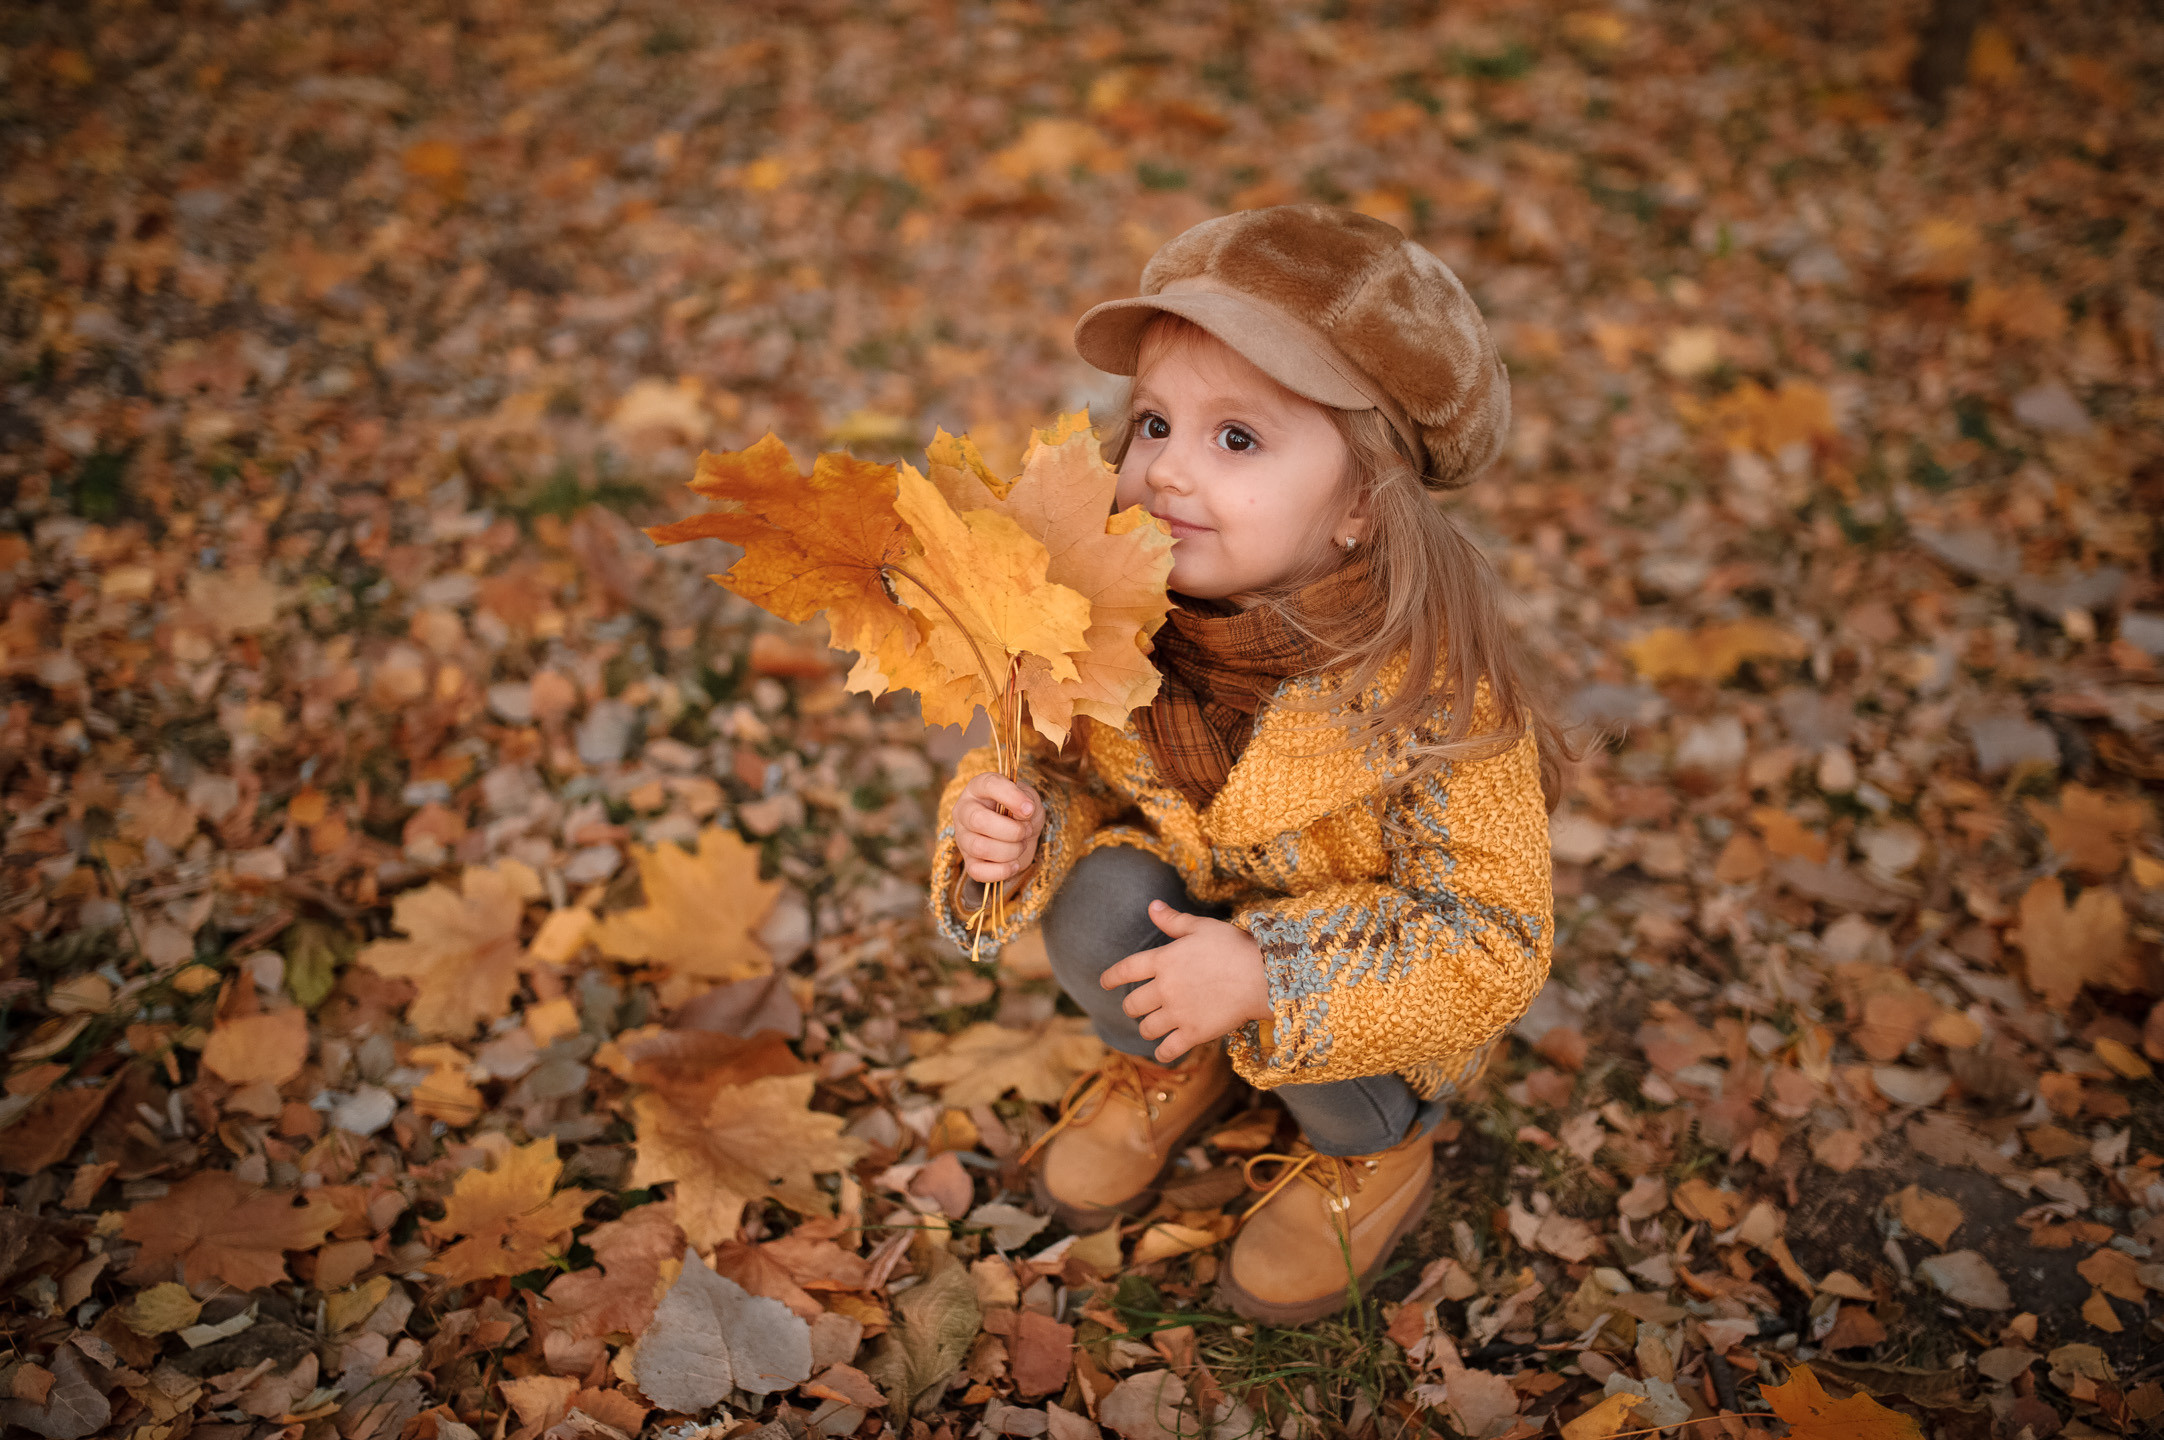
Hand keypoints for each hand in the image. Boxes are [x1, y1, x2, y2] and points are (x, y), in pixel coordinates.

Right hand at [952, 772, 1044, 883]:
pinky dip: (1002, 871)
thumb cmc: (1020, 812)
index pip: (989, 785)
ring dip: (1010, 850)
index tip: (1029, 809)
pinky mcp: (968, 861)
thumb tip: (1025, 811)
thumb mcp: (1028, 799)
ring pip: (980, 847)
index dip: (1011, 797)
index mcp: (978, 787)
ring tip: (1021, 845)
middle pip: (979, 821)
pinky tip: (1014, 863)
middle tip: (1026, 831)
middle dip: (1012, 830)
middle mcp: (964, 810)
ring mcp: (963, 837)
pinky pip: (978, 872)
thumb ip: (1027, 800)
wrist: (1021, 834)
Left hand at [1100, 900, 1272, 1063]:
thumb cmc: (1234, 946)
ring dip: (1147, 1028)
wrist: (1262, 976)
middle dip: (1133, 1007)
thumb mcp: (1202, 927)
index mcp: (1163, 960)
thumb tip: (1152, 906)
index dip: (1112, 977)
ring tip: (1154, 1026)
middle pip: (1133, 1004)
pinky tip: (1165, 1050)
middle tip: (1138, 1007)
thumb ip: (1173, 920)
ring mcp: (1178, 1013)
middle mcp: (1164, 988)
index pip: (1126, 969)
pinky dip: (1163, 1052)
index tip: (1105, 982)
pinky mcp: (1194, 1033)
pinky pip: (1167, 1050)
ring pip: (1146, 1028)